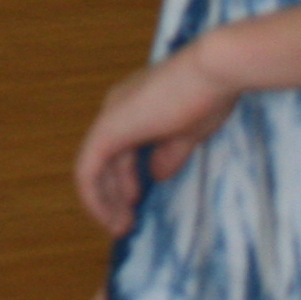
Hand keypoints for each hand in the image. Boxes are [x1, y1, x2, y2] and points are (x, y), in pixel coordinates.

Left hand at [73, 49, 238, 234]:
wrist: (211, 72)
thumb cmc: (207, 97)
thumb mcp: (188, 133)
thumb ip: (169, 153)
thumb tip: (157, 175)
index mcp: (133, 107)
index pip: (120, 150)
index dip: (125, 180)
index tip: (137, 204)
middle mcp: (115, 109)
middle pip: (106, 160)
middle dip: (113, 196)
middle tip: (125, 225)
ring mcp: (110, 117)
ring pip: (94, 168)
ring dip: (104, 201)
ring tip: (120, 227)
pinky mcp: (108, 129)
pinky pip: (89, 170)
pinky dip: (94, 196)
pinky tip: (107, 215)